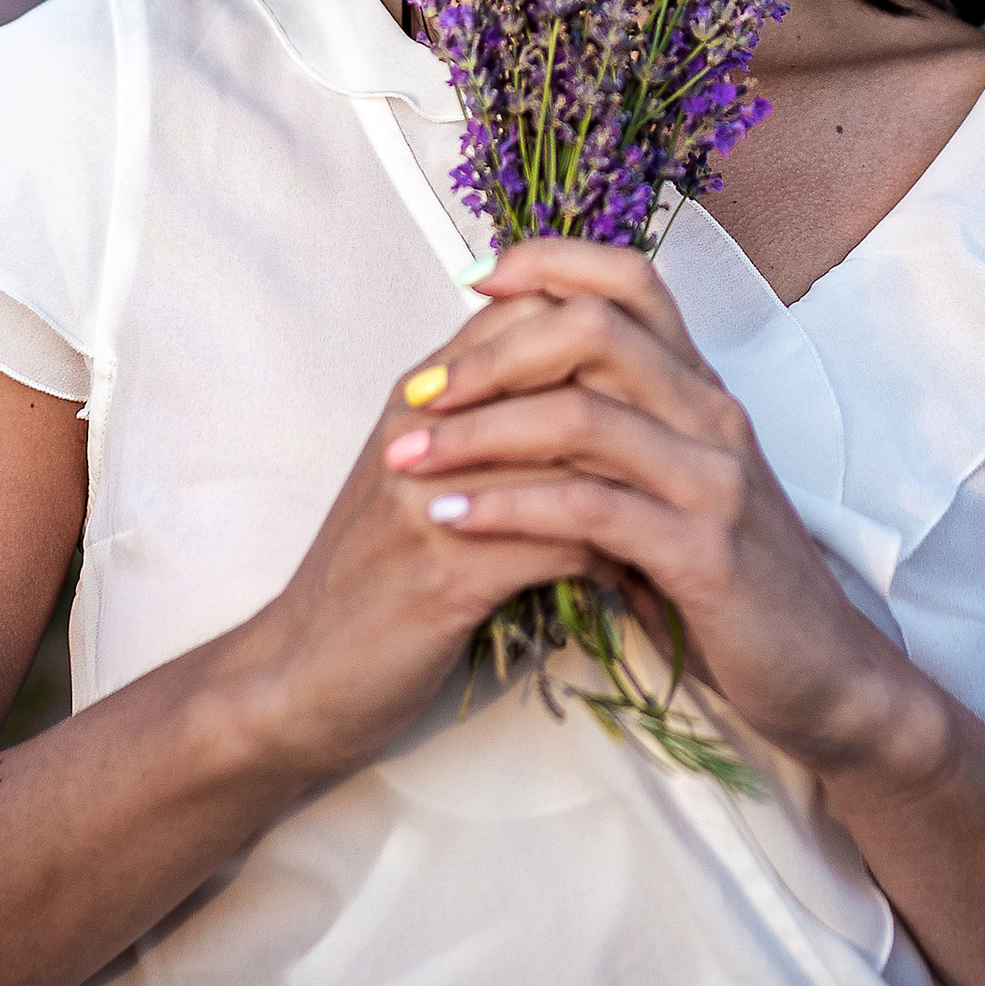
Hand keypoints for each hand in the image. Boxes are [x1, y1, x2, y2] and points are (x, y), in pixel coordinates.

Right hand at [230, 290, 649, 782]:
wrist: (300, 674)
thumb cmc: (374, 575)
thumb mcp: (423, 478)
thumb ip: (486, 420)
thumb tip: (581, 380)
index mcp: (421, 394)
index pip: (529, 311)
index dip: (604, 336)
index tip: (654, 385)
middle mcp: (424, 427)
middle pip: (562, 365)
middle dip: (636, 408)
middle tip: (683, 449)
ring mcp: (433, 496)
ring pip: (576, 451)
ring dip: (634, 487)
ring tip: (667, 517)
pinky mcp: (447, 571)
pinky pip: (565, 537)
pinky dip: (610, 556)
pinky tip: (630, 577)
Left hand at [366, 239, 921, 778]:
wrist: (821, 673)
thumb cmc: (728, 582)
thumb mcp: (670, 491)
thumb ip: (613, 439)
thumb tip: (515, 393)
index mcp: (701, 390)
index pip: (631, 280)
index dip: (549, 261)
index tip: (473, 279)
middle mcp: (712, 415)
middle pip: (593, 330)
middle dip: (489, 353)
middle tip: (415, 392)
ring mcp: (714, 479)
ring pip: (580, 415)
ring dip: (478, 433)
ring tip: (406, 458)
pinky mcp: (704, 551)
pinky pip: (588, 510)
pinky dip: (507, 507)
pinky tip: (449, 520)